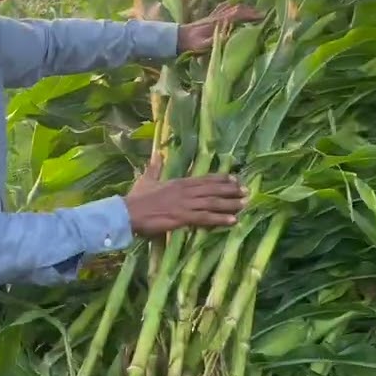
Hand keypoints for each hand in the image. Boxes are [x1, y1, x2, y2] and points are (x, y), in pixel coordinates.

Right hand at [122, 153, 247, 235]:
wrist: (128, 212)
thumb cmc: (136, 198)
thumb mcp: (147, 179)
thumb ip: (155, 167)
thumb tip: (157, 154)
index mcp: (179, 182)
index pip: (204, 179)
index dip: (221, 179)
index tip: (234, 178)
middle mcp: (186, 191)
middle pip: (213, 190)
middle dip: (231, 191)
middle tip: (246, 191)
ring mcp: (185, 204)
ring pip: (213, 203)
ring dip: (230, 204)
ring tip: (244, 205)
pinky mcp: (183, 217)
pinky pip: (206, 218)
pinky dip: (220, 219)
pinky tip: (232, 221)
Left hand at [177, 2, 263, 53]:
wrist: (178, 38)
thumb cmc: (192, 44)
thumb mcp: (204, 45)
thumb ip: (217, 40)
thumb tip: (230, 35)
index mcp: (218, 22)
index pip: (238, 15)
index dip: (251, 15)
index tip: (263, 17)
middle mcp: (217, 15)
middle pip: (237, 8)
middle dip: (250, 10)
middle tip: (262, 14)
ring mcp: (213, 15)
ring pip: (231, 6)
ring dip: (243, 7)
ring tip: (253, 11)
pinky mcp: (210, 16)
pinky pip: (224, 8)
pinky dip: (233, 6)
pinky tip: (235, 8)